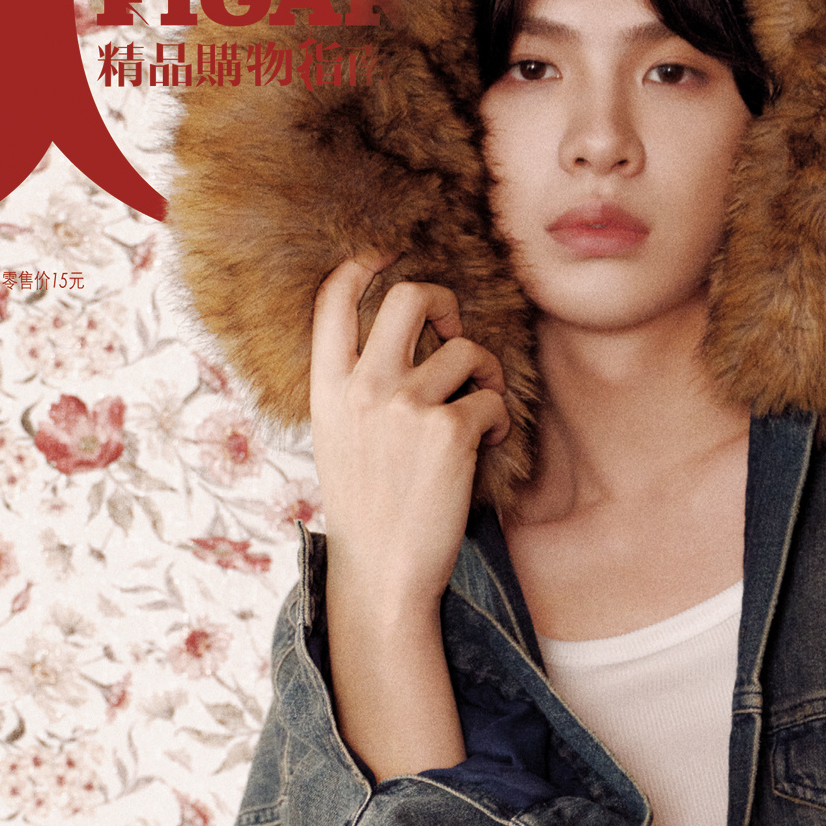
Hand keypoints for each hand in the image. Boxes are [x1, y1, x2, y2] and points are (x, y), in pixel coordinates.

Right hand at [310, 252, 508, 622]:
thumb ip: (356, 389)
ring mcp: (406, 405)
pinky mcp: (450, 430)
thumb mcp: (339, 440)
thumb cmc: (366, 511)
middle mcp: (364, 386)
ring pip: (466, 349)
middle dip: (444, 301)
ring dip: (485, 373)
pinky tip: (485, 445)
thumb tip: (397, 347)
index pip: (334, 299)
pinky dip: (497, 420)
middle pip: (410, 296)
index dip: (364, 263)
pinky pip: (491, 398)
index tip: (388, 254)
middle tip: (453, 330)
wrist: (381, 572)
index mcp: (328, 387)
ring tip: (479, 408)